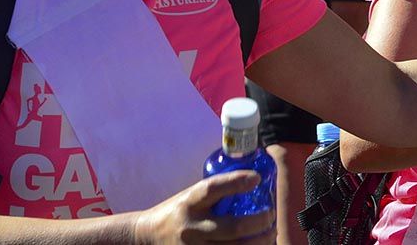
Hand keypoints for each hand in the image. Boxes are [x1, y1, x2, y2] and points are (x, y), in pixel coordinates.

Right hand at [133, 172, 274, 243]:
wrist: (146, 238)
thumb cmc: (177, 213)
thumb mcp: (190, 197)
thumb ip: (215, 193)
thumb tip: (252, 179)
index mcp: (189, 203)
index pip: (213, 189)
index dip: (235, 182)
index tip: (257, 178)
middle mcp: (192, 228)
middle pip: (232, 228)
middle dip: (258, 222)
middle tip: (270, 215)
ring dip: (259, 242)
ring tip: (270, 234)